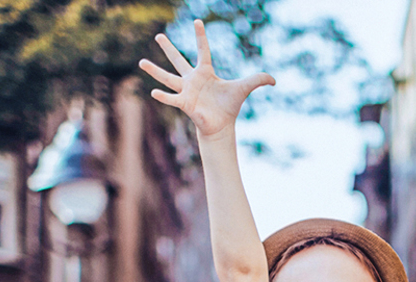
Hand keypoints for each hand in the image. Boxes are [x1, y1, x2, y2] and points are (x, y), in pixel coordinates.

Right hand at [140, 19, 274, 138]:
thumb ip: (258, 80)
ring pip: (168, 78)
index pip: (203, 49)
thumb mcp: (244, 88)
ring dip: (154, 71)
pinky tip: (153, 92)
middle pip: (178, 60)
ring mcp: (186, 91)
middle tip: (158, 35)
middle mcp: (192, 79)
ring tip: (141, 61)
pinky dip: (163, 96)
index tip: (197, 21)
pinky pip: (172, 98)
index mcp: (206, 71)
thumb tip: (275, 79)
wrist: (221, 125)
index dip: (201, 36)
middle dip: (168, 48)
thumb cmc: (229, 106)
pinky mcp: (184, 104)